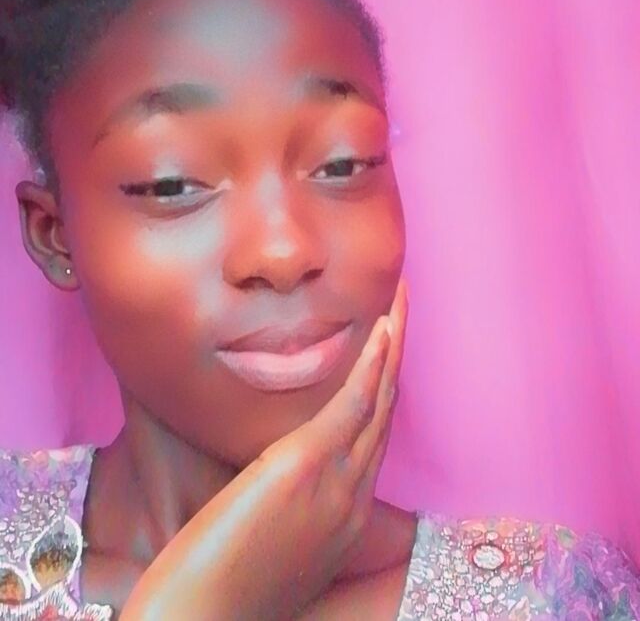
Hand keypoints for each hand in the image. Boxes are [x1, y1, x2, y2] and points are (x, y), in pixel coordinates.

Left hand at [119, 277, 408, 620]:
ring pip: (378, 399)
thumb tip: (274, 475)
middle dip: (397, 356)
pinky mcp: (305, 467)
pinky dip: (372, 363)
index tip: (384, 351)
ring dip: (392, 344)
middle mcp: (352, 498)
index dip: (382, 389)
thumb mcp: (271, 543)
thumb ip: (287, 504)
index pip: (371, 437)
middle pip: (385, 411)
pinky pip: (353, 404)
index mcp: (343, 515)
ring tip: (400, 300)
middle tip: (402, 309)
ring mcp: (336, 484)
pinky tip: (382, 329)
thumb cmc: (222, 590)